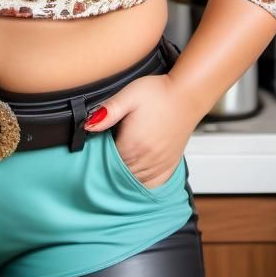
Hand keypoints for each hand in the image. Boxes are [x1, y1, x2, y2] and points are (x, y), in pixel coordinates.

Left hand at [84, 73, 196, 189]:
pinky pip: (153, 183)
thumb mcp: (128, 95)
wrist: (187, 94)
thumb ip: (108, 111)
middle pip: (120, 174)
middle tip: (105, 154)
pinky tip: (137, 175)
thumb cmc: (159, 93)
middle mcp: (147, 159)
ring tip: (118, 163)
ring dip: (124, 175)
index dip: (98, 156)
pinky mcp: (170, 163)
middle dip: (110, 167)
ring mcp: (159, 164)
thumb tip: (89, 125)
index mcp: (133, 145)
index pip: (107, 162)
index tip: (96, 148)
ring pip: (135, 180)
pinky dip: (143, 182)